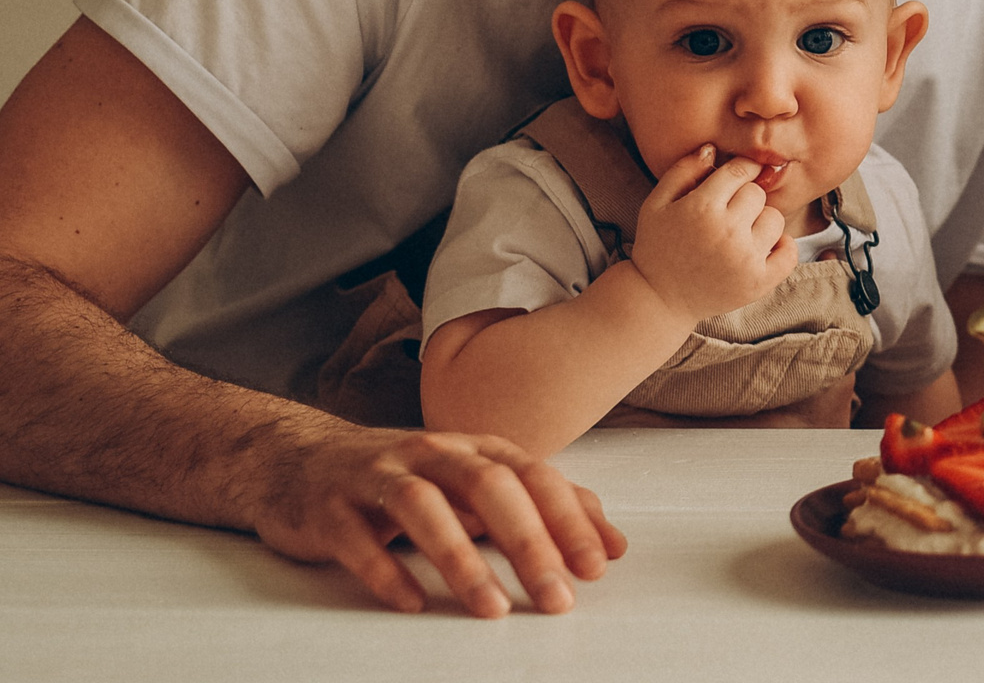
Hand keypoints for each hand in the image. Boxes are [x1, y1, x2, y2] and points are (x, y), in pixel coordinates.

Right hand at [250, 424, 624, 616]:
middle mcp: (431, 451)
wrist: (299, 460)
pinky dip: (384, 570)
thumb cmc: (405, 479)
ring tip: (491, 609)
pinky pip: (357, 536)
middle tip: (556, 596)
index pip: (535, 476)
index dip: (569, 519)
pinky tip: (411, 603)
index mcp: (475, 448)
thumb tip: (611, 546)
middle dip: (529, 542)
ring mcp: (377, 473)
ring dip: (461, 559)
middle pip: (489, 486)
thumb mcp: (477, 487)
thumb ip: (543, 510)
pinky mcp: (329, 505)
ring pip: (424, 506)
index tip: (596, 567)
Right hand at [629, 147, 795, 321]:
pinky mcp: (759, 283)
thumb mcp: (656, 203)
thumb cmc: (657, 247)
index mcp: (702, 208)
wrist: (658, 299)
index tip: (741, 174)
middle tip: (728, 212)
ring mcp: (746, 259)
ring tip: (741, 232)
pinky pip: (790, 253)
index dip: (742, 168)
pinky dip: (782, 247)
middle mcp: (727, 232)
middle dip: (744, 197)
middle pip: (757, 193)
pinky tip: (763, 247)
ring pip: (775, 219)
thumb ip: (683, 171)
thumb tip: (712, 148)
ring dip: (761, 221)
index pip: (739, 171)